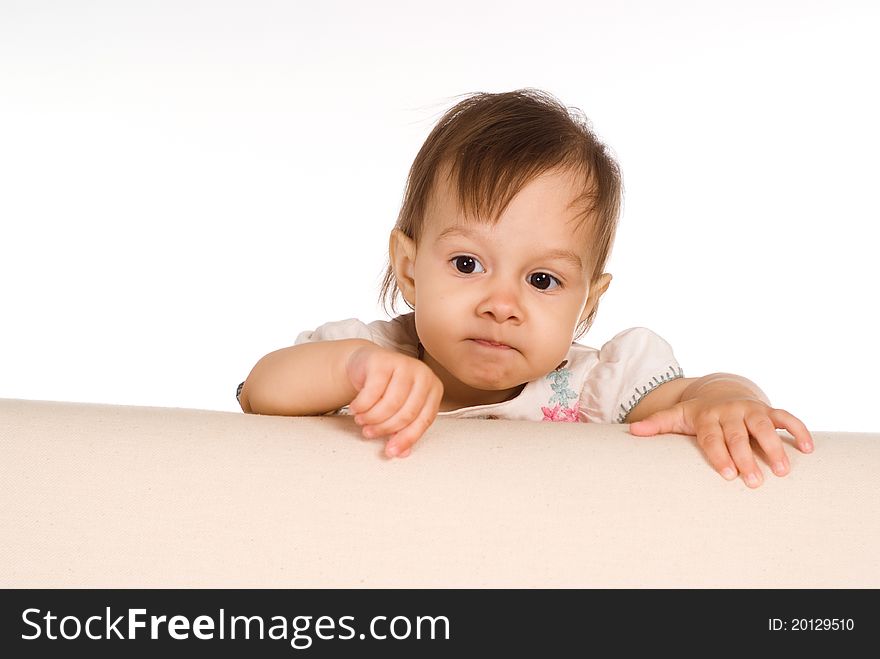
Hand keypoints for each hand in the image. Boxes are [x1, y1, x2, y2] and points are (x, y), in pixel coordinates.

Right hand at [345, 344, 443, 457]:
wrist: (368, 363)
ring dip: (372, 418)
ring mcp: (404, 364)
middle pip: (407, 414)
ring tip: (362, 421)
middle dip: (385, 428)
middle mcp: (423, 374)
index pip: (424, 420)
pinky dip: (361, 405)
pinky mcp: (384, 360)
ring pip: (390, 404)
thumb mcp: (399, 410)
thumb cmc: (387, 389)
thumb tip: (402, 453)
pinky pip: (372, 391)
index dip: (407, 439)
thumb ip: (403, 430)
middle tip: (369, 433)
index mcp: (433, 389)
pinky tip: (356, 408)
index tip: (391, 452)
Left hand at [628, 397, 813, 487]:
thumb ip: (656, 425)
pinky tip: (809, 449)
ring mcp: (750, 410)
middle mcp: (729, 412)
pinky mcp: (768, 410)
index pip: (712, 438)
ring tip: (783, 471)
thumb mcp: (675, 417)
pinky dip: (798, 430)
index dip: (719, 455)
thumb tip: (631, 432)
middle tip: (754, 482)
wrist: (720, 392)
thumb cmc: (697, 414)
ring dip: (774, 448)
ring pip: (764, 427)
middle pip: (738, 436)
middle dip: (746, 458)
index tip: (728, 475)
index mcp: (706, 417)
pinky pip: (786, 418)